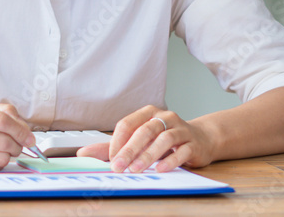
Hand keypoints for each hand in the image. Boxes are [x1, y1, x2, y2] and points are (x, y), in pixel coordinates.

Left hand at [77, 107, 215, 172]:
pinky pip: (182, 151)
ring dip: (148, 155)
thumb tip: (84, 153)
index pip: (127, 123)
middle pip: (144, 131)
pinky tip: (160, 169)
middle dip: (129, 150)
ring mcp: (180, 129)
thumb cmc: (164, 138)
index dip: (117, 142)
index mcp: (147, 113)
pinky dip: (170, 160)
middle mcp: (164, 117)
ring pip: (163, 139)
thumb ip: (112, 146)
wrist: (200, 139)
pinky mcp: (193, 144)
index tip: (111, 159)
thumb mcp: (139, 140)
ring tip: (136, 169)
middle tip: (119, 166)